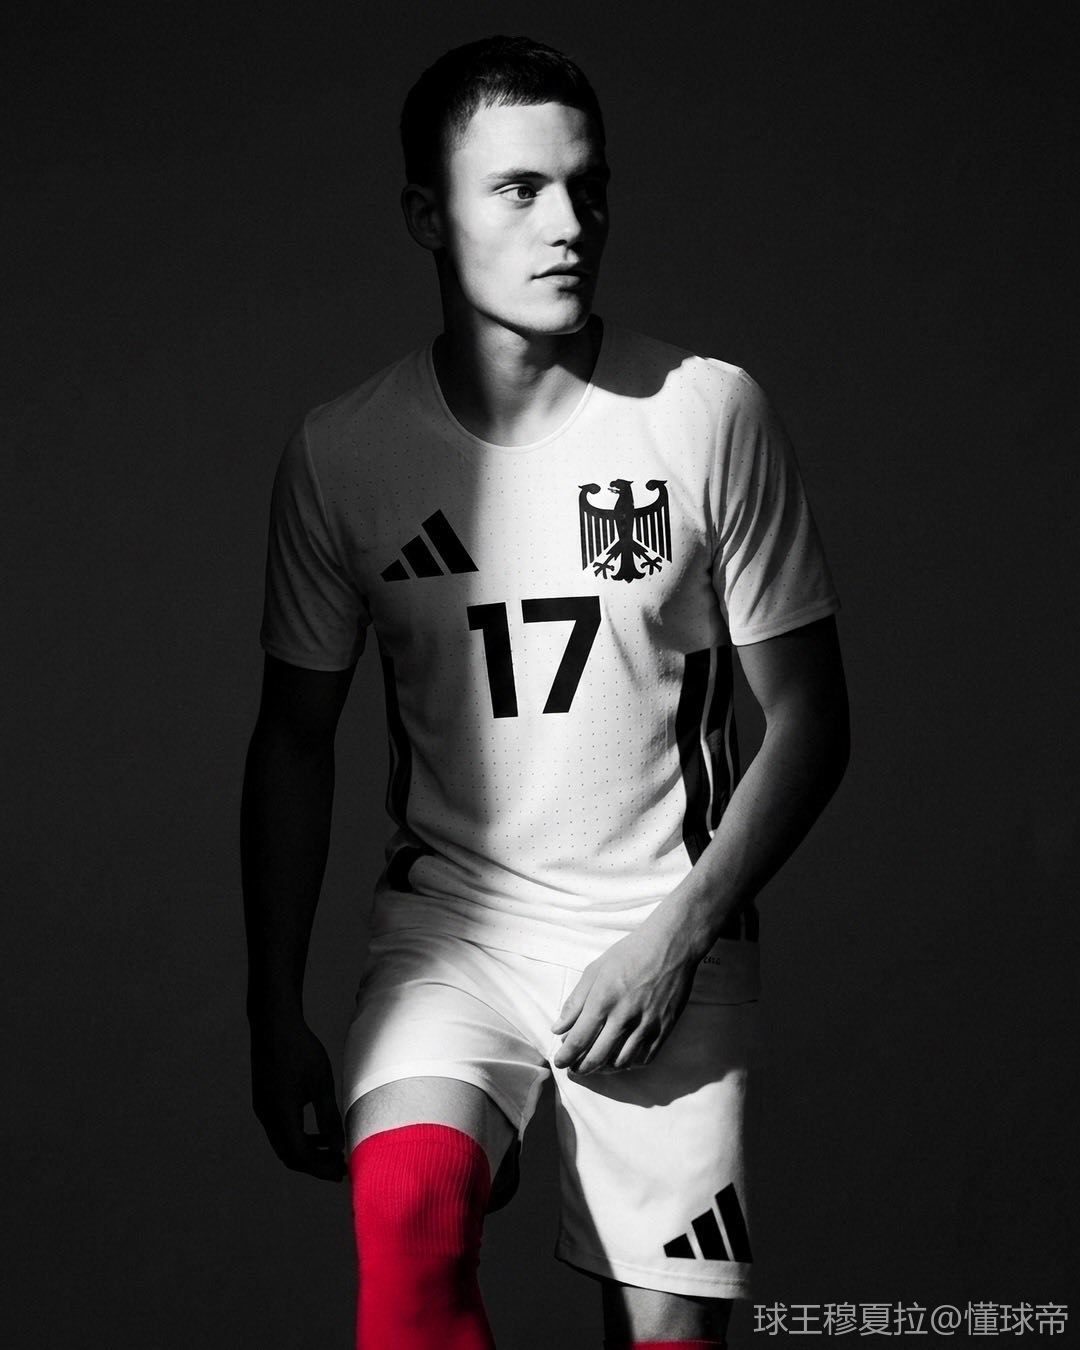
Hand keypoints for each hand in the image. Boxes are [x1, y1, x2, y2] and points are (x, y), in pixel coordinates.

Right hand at [249, 1016, 345, 1180]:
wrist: (274, 1024)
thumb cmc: (301, 1050)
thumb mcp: (321, 1084)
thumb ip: (328, 1117)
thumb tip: (338, 1146)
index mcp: (280, 1115)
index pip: (300, 1156)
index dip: (321, 1168)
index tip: (342, 1171)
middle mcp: (267, 1116)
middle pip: (289, 1155)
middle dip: (314, 1165)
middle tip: (338, 1167)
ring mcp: (262, 1109)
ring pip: (283, 1144)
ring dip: (307, 1151)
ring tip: (332, 1151)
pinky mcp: (263, 1101)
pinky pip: (279, 1130)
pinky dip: (298, 1137)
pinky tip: (318, 1133)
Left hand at [551, 919, 697, 1074]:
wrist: (670, 946)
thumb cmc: (630, 954)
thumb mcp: (595, 970)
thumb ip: (575, 1002)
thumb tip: (558, 1029)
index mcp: (603, 999)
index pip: (579, 1039)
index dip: (566, 1056)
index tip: (559, 1062)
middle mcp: (625, 1016)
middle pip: (598, 1057)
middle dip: (582, 1068)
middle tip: (575, 1068)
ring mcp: (647, 1024)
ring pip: (621, 1062)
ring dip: (604, 1068)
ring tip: (596, 1064)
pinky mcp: (664, 1028)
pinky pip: (645, 1058)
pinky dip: (629, 1064)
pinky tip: (621, 1058)